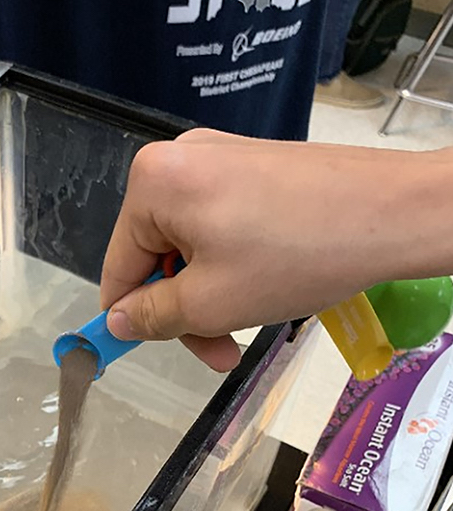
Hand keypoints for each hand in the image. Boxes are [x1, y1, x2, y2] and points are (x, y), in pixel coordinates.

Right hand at [100, 130, 451, 371]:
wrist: (392, 212)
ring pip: (192, 246)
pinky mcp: (254, 165)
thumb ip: (152, 316)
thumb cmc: (295, 257)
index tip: (153, 351)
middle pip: (156, 256)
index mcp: (153, 183)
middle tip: (221, 353)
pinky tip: (265, 286)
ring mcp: (220, 157)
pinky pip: (221, 225)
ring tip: (250, 322)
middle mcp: (179, 158)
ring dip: (212, 294)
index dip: (132, 317)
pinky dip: (234, 264)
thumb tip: (117, 323)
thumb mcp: (210, 303)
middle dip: (185, 309)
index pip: (118, 266)